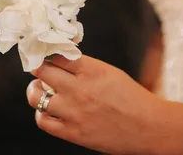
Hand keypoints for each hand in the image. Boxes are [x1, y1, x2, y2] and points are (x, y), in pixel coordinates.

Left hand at [26, 55, 165, 154]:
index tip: (39, 50)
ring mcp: (74, 112)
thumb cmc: (131, 97)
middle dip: (36, 67)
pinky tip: (47, 109)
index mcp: (91, 70)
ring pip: (36, 97)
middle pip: (41, 71)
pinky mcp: (73, 133)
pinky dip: (40, 114)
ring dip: (34, 90)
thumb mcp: (108, 72)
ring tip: (38, 88)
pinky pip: (43, 121)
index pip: (56, 54)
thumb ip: (83, 65)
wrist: (149, 128)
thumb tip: (58, 59)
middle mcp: (79, 89)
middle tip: (36, 66)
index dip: (44, 51)